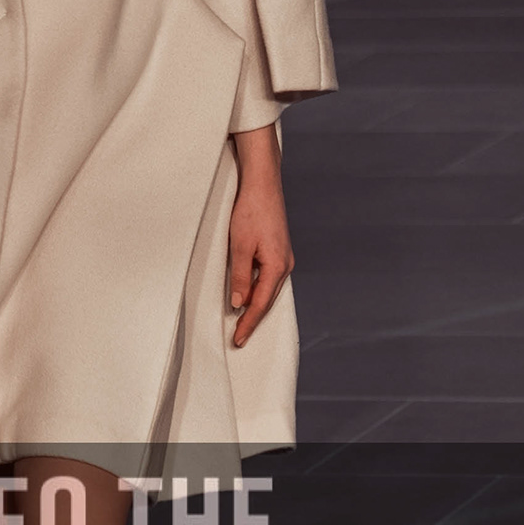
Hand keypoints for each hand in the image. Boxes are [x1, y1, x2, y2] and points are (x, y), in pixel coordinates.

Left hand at [227, 127, 294, 348]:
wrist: (263, 185)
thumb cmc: (251, 212)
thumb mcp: (240, 246)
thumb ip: (239, 277)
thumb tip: (239, 302)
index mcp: (277, 267)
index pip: (260, 304)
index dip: (248, 323)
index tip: (238, 339)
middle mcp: (285, 265)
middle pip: (267, 300)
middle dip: (252, 319)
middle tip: (239, 338)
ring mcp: (284, 258)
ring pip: (268, 290)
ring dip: (255, 305)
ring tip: (242, 322)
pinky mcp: (278, 251)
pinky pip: (269, 278)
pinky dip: (258, 290)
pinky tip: (249, 295)